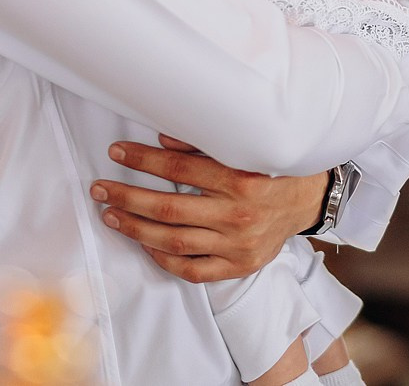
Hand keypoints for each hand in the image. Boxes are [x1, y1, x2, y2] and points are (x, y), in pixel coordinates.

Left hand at [90, 135, 328, 282]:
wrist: (308, 200)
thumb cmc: (272, 167)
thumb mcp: (245, 146)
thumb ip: (203, 144)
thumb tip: (161, 139)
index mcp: (241, 178)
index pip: (178, 171)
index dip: (142, 161)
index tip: (117, 153)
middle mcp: (239, 214)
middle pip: (169, 209)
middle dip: (127, 197)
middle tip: (100, 188)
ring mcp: (238, 244)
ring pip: (175, 242)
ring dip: (136, 229)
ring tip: (111, 216)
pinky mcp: (239, 265)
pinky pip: (193, 270)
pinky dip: (165, 260)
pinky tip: (145, 245)